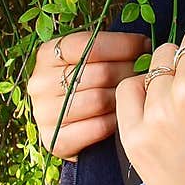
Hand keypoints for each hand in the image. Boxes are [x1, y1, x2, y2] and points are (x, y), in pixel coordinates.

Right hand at [27, 29, 151, 160]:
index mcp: (47, 55)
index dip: (122, 44)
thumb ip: (107, 48)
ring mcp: (44, 113)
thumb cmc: (85, 85)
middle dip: (129, 71)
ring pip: (100, 100)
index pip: (89, 44)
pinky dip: (115, 122)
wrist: (69, 129)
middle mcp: (40, 82)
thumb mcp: (87, 60)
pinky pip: (97, 127)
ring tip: (132, 95)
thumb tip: (144, 45)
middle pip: (99, 72)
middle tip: (144, 74)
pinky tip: (121, 118)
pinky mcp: (55, 140)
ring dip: (122, 98)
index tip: (144, 46)